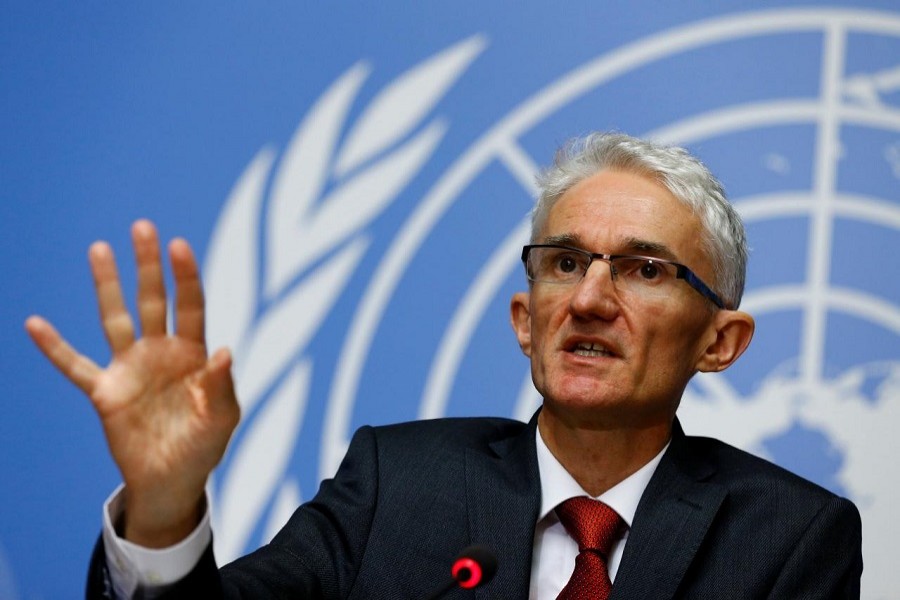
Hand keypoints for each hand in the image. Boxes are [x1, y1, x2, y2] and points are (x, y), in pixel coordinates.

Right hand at [25, 220, 239, 547]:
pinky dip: (55, 347)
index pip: (190, 306)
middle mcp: (160, 352)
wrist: (173, 480)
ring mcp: (130, 369)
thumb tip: (223, 352)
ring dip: (107, 285)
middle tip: (142, 227)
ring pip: (115, 318)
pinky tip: (35, 323)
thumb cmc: (203, 446)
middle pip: (152, 300)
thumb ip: (221, 386)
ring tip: (99, 249)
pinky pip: (75, 366)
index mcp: (192, 354)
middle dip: (148, 265)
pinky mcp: (105, 392)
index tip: (179, 245)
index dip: (185, 277)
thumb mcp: (221, 418)